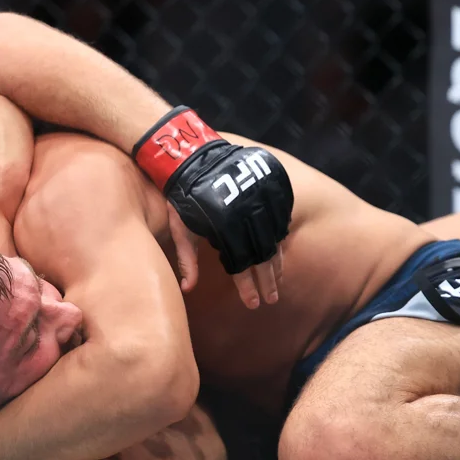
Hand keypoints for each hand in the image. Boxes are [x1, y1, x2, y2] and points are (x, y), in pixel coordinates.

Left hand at [134, 107, 292, 307]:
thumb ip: (186, 259)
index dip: (248, 286)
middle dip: (267, 281)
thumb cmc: (182, 196)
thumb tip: (187, 289)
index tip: (253, 303)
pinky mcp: (268, 193)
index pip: (241, 266)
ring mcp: (260, 204)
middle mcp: (247, 219)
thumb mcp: (180, 228)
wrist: (193, 156)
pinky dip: (279, 241)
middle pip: (262, 258)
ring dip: (275, 264)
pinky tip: (279, 254)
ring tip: (277, 282)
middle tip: (271, 300)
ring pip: (273, 241)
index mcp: (226, 230)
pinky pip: (279, 222)